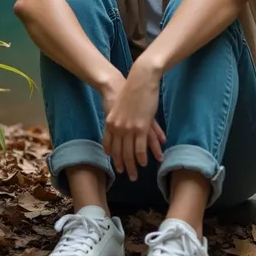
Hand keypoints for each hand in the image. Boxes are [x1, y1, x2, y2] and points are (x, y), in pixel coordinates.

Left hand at [102, 61, 163, 180]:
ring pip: (130, 153)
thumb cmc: (128, 91)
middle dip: (124, 166)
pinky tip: (145, 163)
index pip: (110, 146)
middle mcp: (118, 128)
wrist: (138, 80)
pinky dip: (143, 157)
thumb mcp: (117, 107)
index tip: (118, 166)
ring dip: (133, 166)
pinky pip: (141, 147)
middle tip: (127, 176)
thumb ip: (116, 120)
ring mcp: (129, 128)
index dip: (114, 157)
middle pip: (119, 152)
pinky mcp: (141, 126)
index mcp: (110, 123)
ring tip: (136, 175)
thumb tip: (115, 128)